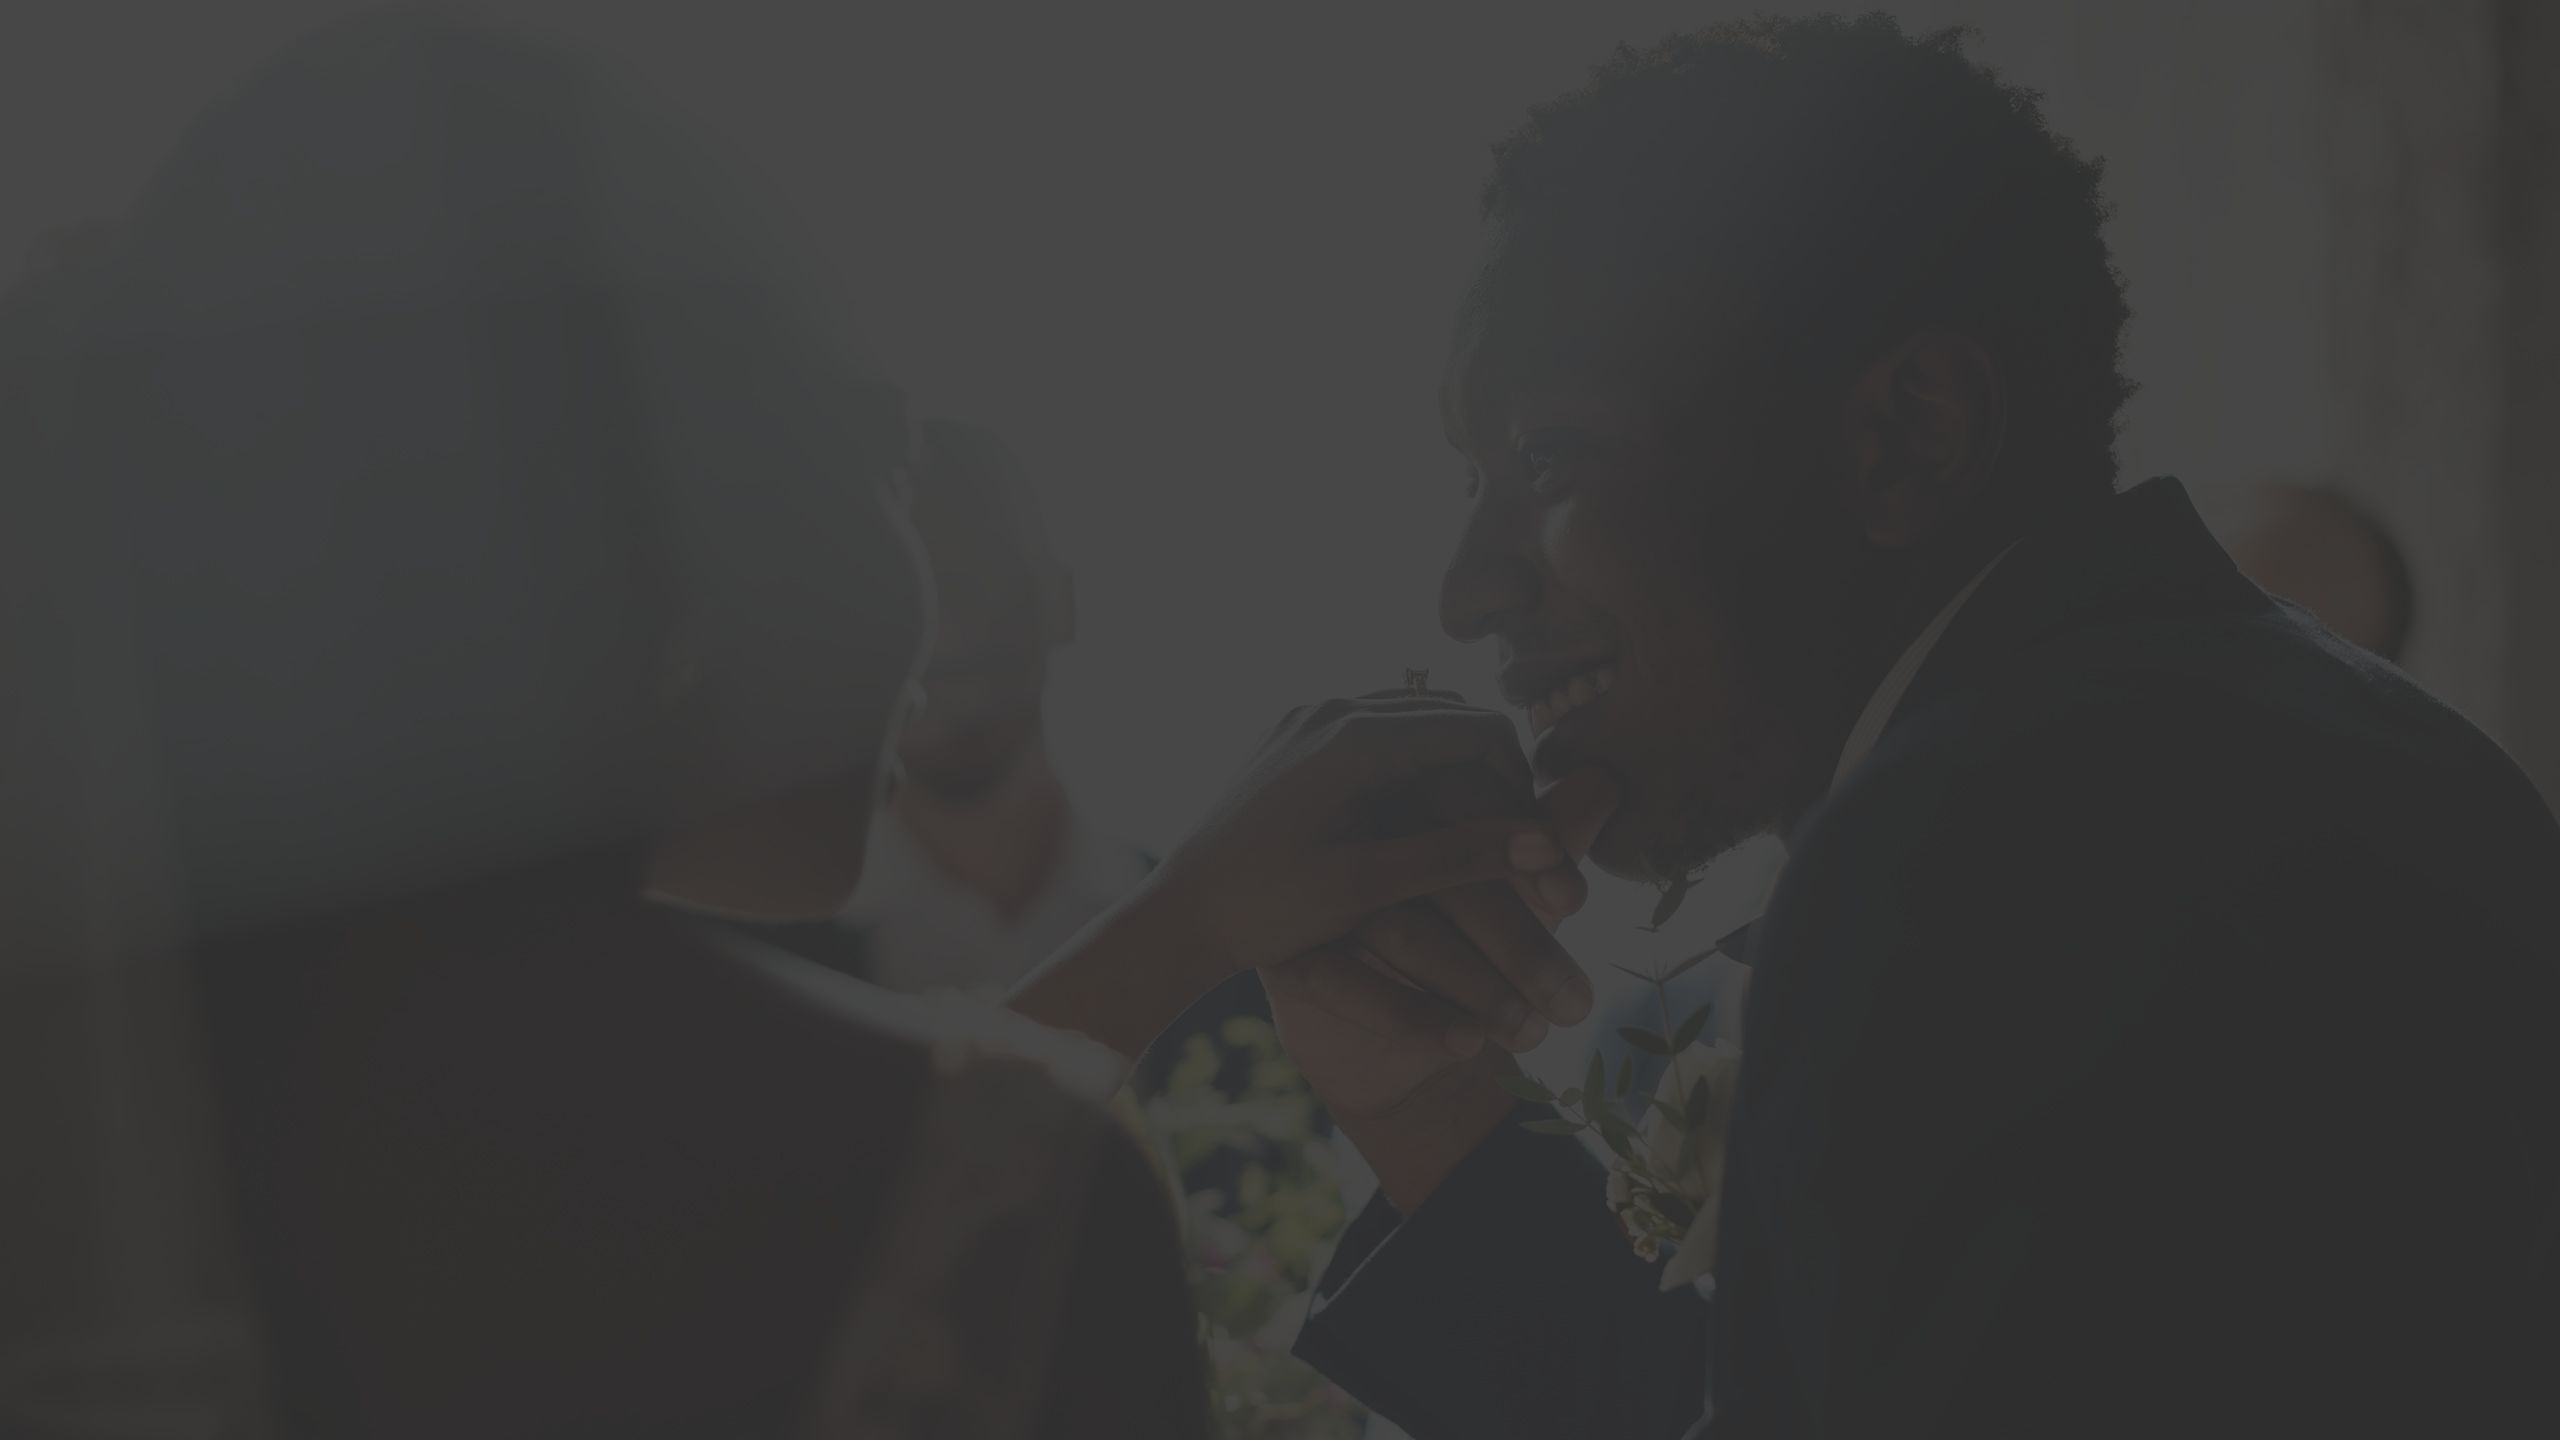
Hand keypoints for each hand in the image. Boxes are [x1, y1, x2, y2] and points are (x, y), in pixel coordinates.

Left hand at [1011, 695, 1574, 1057]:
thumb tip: (1547, 843)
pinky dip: (1418, 760)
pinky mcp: (1295, 733)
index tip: (1541, 844)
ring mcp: (1308, 715)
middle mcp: (1330, 707)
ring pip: (1418, 715)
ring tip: (1484, 833)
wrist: (1179, 915)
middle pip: (1451, 714)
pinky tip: (1428, 818)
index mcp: (1352, 737)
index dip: (1521, 783)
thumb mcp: (1367, 888)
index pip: (1475, 728)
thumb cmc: (1266, 910)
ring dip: (1458, 763)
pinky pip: (1380, 726)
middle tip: (1522, 839)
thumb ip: (1456, 857)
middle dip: (1496, 772)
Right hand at [1264, 763, 1618, 1209]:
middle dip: (1519, 940)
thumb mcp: (1518, 889)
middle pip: (1440, 872)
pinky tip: (1465, 1046)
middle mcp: (1357, 837)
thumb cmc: (1465, 943)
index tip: (1575, 903)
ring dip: (1475, 985)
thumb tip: (1604, 781)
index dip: (1528, 851)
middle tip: (1576, 1004)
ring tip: (1532, 1033)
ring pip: (1399, 929)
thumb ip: (1553, 833)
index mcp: (1414, 799)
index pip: (1469, 806)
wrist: (1396, 1045)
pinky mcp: (1289, 955)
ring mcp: (1317, 896)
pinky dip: (1409, 1017)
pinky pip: (1342, 982)